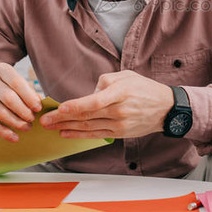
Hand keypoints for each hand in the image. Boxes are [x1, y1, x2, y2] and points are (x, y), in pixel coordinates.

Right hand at [0, 62, 42, 141]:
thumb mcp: (10, 81)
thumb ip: (25, 90)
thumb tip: (40, 103)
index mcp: (1, 69)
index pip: (17, 83)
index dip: (29, 97)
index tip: (38, 108)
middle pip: (9, 98)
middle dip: (23, 111)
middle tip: (32, 120)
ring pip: (0, 112)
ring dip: (16, 123)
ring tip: (26, 127)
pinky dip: (4, 132)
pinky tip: (14, 137)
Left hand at [39, 70, 172, 138]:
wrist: (166, 108)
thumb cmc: (145, 88)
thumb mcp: (127, 75)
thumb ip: (105, 81)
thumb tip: (90, 93)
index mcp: (120, 92)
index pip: (94, 102)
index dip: (75, 106)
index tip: (60, 108)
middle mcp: (119, 110)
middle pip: (86, 116)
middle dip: (63, 119)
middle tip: (45, 120)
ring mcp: (119, 124)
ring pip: (88, 127)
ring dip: (67, 128)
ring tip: (50, 127)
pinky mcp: (120, 133)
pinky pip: (95, 135)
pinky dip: (79, 135)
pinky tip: (66, 134)